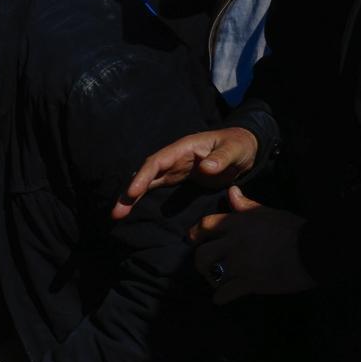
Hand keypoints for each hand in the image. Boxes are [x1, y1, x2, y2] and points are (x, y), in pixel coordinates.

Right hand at [113, 127, 259, 219]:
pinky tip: (133, 211)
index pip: (157, 162)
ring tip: (118, 215)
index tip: (133, 192)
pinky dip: (142, 200)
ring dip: (131, 198)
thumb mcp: (235, 149)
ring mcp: (173, 169)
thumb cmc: (240, 145)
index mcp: (183, 148)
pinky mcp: (176, 179)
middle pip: (146, 174)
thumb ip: (222, 157)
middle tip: (116, 213)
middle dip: (129, 192)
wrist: (244, 150)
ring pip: (147, 183)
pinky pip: (155, 189)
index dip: (143, 176)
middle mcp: (173, 158)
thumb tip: (205, 167)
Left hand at [188, 186, 315, 302]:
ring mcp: (240, 264)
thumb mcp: (270, 213)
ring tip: (219, 281)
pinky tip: (224, 297)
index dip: (195, 234)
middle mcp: (235, 242)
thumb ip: (247, 206)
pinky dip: (221, 297)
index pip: (205, 225)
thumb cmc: (295, 229)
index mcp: (239, 223)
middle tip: (208, 266)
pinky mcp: (249, 283)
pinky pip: (223, 294)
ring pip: (210, 274)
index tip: (193, 240)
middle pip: (201, 254)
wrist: (317, 250)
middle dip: (201, 262)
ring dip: (211, 280)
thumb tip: (231, 192)